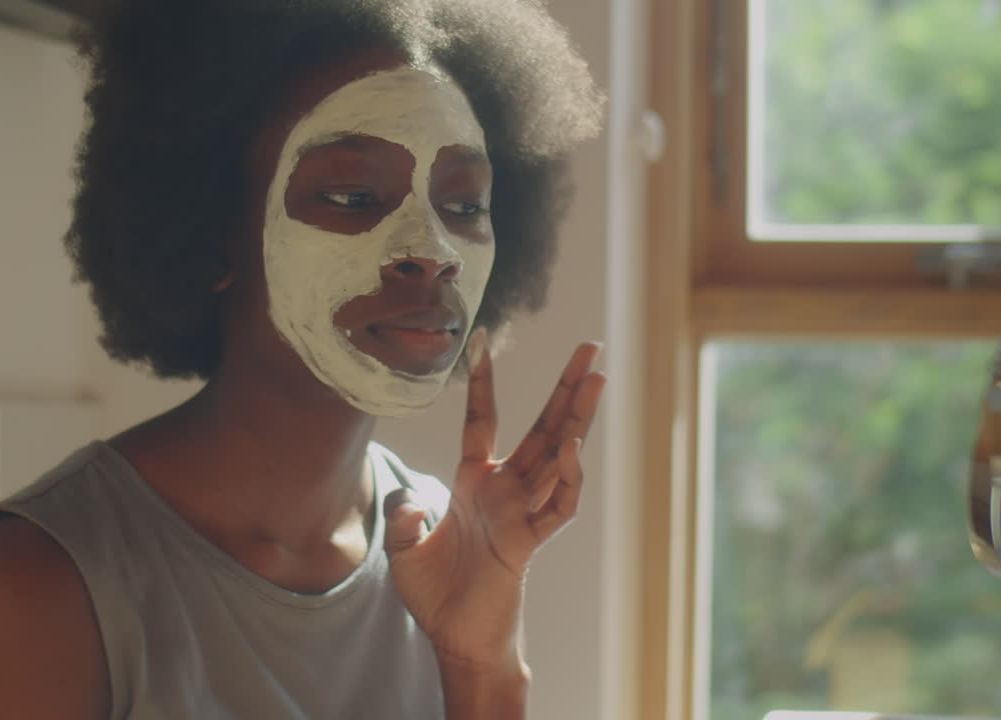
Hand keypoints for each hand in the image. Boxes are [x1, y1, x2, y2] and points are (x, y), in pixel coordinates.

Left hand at [383, 333, 605, 670]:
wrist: (454, 639)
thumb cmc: (434, 593)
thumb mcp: (403, 547)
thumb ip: (404, 515)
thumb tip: (413, 496)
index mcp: (473, 483)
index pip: (483, 422)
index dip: (485, 384)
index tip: (482, 341)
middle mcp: (504, 490)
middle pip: (542, 427)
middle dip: (565, 387)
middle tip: (589, 347)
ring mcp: (520, 513)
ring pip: (558, 456)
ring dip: (578, 417)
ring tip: (597, 378)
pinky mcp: (528, 542)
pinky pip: (556, 506)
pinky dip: (567, 477)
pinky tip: (570, 445)